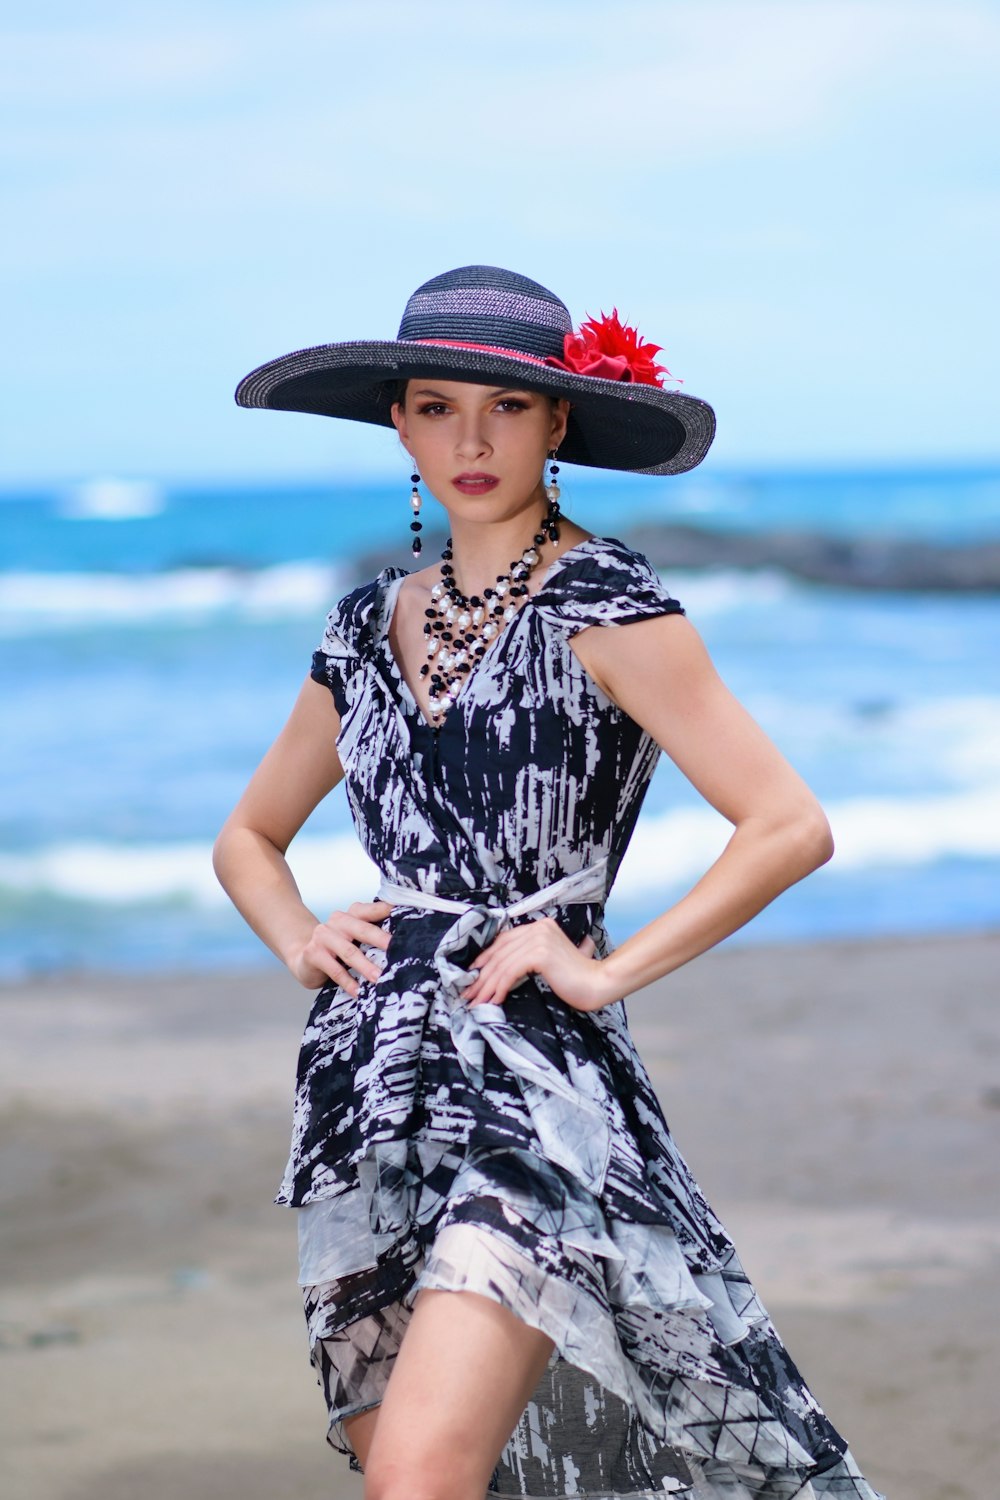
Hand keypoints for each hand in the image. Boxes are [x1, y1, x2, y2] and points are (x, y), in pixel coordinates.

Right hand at [288, 900, 392, 993]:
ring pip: (349, 952)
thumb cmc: (337, 947)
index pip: (372, 910)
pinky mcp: (313, 953)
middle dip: (381, 940)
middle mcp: (338, 921)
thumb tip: (402, 942)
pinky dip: (348, 982)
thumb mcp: (354, 936)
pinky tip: (358, 992)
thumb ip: (373, 933)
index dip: (387, 912)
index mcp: (352, 914)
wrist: (303, 956)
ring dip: (366, 966)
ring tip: (379, 978)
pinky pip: (335, 970)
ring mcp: (323, 936)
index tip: (406, 918)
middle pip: (362, 930)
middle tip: (396, 951)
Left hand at [462, 918, 611, 1011]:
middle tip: (468, 994)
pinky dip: (499, 987)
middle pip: (500, 952)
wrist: (597, 984)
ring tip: (477, 1002)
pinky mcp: (540, 953)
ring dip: (486, 985)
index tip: (472, 977)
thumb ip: (531, 957)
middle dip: (481, 975)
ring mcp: (539, 938)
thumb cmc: (576, 979)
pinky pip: (511, 971)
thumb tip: (502, 972)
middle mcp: (538, 927)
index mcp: (540, 926)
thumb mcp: (550, 962)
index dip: (485, 959)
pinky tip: (494, 1000)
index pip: (504, 941)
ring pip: (503, 964)